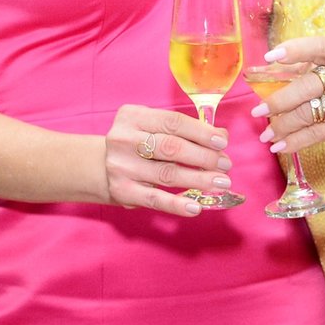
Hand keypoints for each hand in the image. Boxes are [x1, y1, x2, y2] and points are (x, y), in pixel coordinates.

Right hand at [103, 104, 233, 215]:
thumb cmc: (137, 143)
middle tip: (225, 164)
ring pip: (167, 174)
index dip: (201, 132)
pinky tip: (196, 207)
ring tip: (220, 182)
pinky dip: (177, 204)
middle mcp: (124, 139)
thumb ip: (184, 129)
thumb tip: (221, 136)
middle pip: (172, 148)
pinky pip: (155, 199)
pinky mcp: (122, 191)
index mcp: (133, 116)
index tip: (222, 142)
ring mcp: (122, 166)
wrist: (99, 166)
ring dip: (198, 179)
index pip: (173, 122)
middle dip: (203, 157)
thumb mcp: (153, 127)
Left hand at [251, 37, 324, 158]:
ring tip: (266, 133)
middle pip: (304, 87)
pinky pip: (313, 134)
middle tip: (258, 111)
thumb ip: (305, 69)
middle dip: (277, 101)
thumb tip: (262, 74)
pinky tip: (278, 145)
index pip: (316, 47)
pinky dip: (293, 141)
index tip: (270, 56)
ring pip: (305, 113)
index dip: (293, 50)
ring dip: (281, 125)